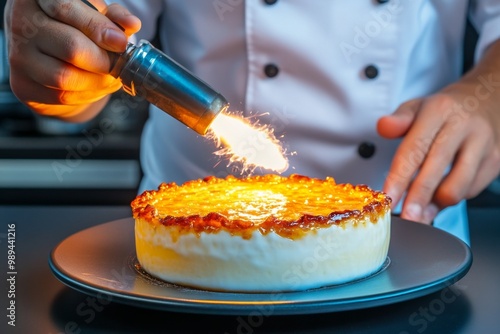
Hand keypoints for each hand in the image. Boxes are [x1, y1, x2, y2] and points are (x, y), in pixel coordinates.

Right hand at [4, 0, 140, 120]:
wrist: (49, 57)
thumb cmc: (76, 29)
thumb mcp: (95, 15)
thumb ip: (113, 16)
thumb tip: (132, 24)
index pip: (65, 8)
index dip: (97, 27)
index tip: (121, 43)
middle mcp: (20, 23)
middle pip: (71, 47)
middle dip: (103, 60)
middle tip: (118, 63)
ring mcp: (18, 56)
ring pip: (66, 76)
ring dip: (98, 81)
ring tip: (110, 75)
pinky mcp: (22, 85)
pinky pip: (62, 96)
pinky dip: (88, 93)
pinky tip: (95, 85)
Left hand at [377, 41, 499, 223]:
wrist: (488, 100)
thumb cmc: (445, 110)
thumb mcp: (418, 106)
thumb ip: (398, 120)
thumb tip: (383, 127)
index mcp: (439, 111)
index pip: (414, 149)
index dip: (399, 178)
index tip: (388, 198)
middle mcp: (463, 127)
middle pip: (436, 171)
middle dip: (417, 199)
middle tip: (405, 218)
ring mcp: (484, 145)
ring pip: (457, 188)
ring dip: (435, 204)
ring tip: (419, 209)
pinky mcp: (496, 161)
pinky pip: (470, 191)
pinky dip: (451, 198)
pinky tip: (438, 196)